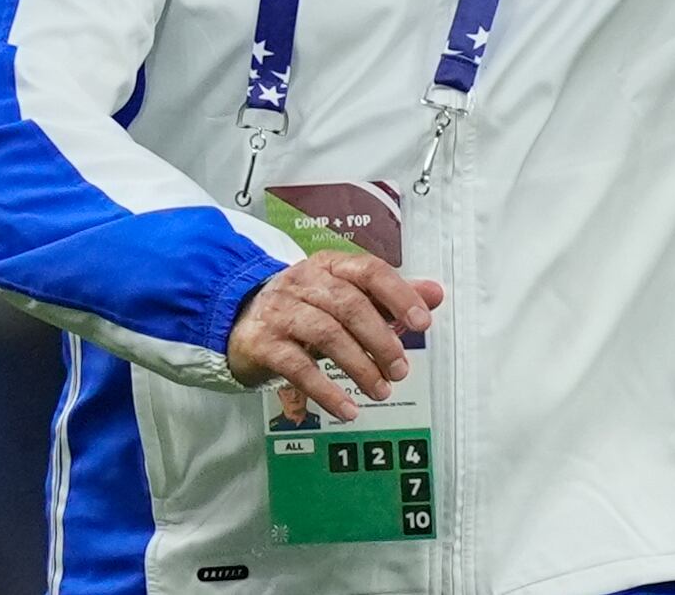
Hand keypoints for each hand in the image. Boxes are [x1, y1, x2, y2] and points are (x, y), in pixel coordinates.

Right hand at [226, 249, 443, 421]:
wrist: (239, 320)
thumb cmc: (304, 307)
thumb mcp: (345, 297)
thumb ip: (389, 296)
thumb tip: (435, 294)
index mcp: (330, 266)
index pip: (370, 271)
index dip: (399, 295)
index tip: (422, 321)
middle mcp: (304, 282)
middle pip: (350, 305)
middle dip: (381, 340)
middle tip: (401, 369)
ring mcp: (280, 311)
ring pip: (326, 334)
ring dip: (359, 366)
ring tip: (380, 390)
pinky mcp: (262, 343)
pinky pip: (298, 367)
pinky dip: (326, 390)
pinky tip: (346, 408)